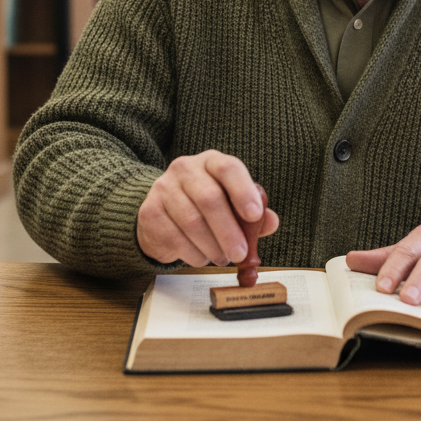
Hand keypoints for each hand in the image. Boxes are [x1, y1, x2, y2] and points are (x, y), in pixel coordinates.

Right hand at [137, 149, 279, 266]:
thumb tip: (271, 222)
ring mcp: (164, 188)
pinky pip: (174, 237)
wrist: (162, 211)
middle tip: (240, 254)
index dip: (243, 191)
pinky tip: (202, 257)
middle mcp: (185, 169)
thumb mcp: (231, 204)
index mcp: (211, 162)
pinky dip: (193, 254)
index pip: (228, 168)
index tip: (255, 215)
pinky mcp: (149, 211)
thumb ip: (253, 212)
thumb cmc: (204, 207)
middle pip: (209, 198)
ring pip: (191, 221)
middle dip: (228, 231)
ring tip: (222, 258)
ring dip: (212, 247)